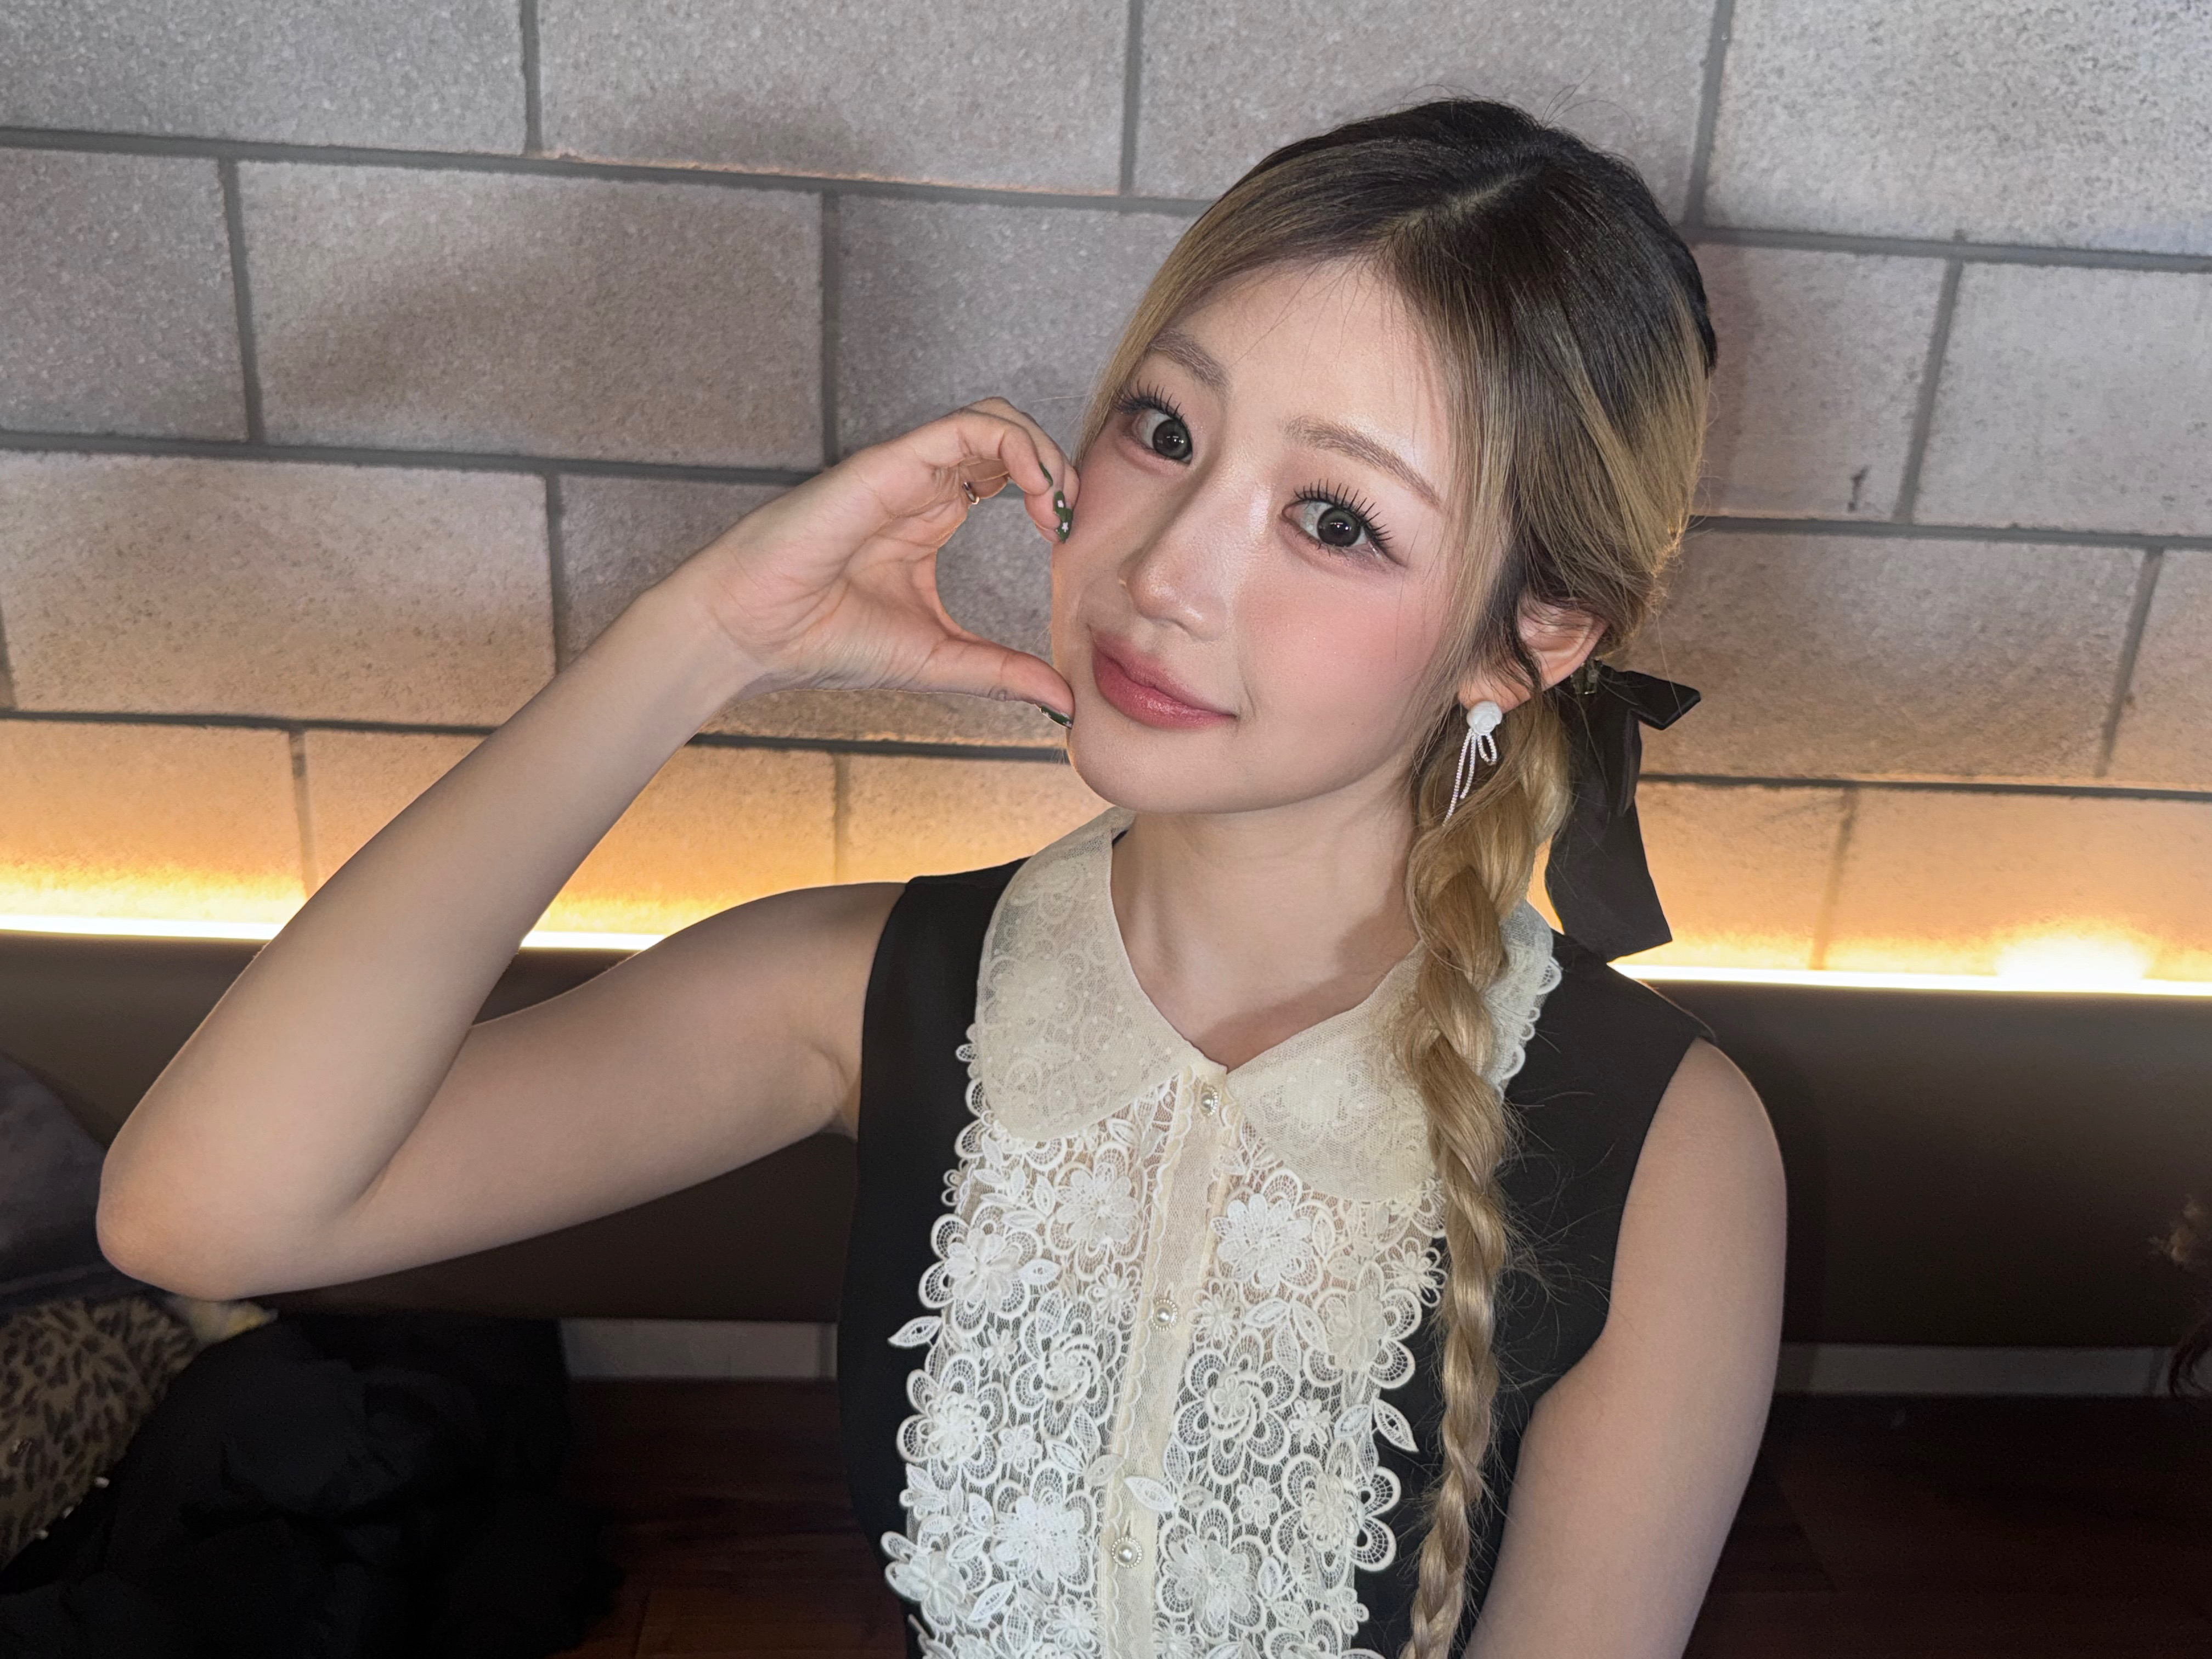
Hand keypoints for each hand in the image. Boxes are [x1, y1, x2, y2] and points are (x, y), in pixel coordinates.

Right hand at [666, 397, 1075, 716]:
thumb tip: (1064, 701)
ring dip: (1042, 451)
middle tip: (1071, 520)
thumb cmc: (825, 639)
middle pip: (1009, 440)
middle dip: (1057, 469)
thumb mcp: (938, 658)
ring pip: (994, 420)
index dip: (1052, 495)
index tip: (1068, 543)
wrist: (755, 634)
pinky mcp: (891, 462)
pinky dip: (1015, 445)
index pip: (1007, 476)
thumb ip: (1000, 673)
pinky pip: (967, 425)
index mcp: (932, 518)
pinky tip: (1036, 492)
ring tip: (1057, 503)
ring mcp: (906, 470)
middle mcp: (922, 487)